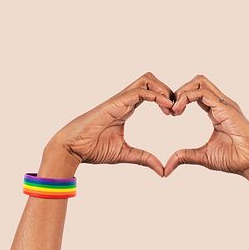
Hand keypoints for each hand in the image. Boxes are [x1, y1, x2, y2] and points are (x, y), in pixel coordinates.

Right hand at [43, 72, 174, 176]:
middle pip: (150, 80)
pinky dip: (156, 96)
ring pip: (147, 79)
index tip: (175, 114)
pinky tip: (166, 108)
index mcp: (126, 107)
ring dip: (163, 89)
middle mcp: (124, 100)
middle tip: (177, 109)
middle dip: (167, 89)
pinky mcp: (116, 102)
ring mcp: (120, 99)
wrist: (72, 148)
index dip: (165, 99)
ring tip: (172, 108)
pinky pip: (140, 91)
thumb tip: (162, 170)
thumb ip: (143, 158)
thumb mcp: (125, 153)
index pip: (150, 92)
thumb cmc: (92, 148)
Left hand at [163, 75, 248, 180]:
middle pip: (197, 82)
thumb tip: (167, 167)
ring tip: (174, 109)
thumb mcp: (204, 156)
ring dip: (182, 91)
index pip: (196, 94)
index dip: (180, 100)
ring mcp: (224, 104)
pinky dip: (186, 97)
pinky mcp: (225, 107)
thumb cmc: (236, 159)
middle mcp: (220, 104)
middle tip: (169, 109)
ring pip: (199, 81)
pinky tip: (178, 110)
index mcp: (216, 111)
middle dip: (179, 90)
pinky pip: (202, 92)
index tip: (170, 114)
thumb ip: (185, 157)